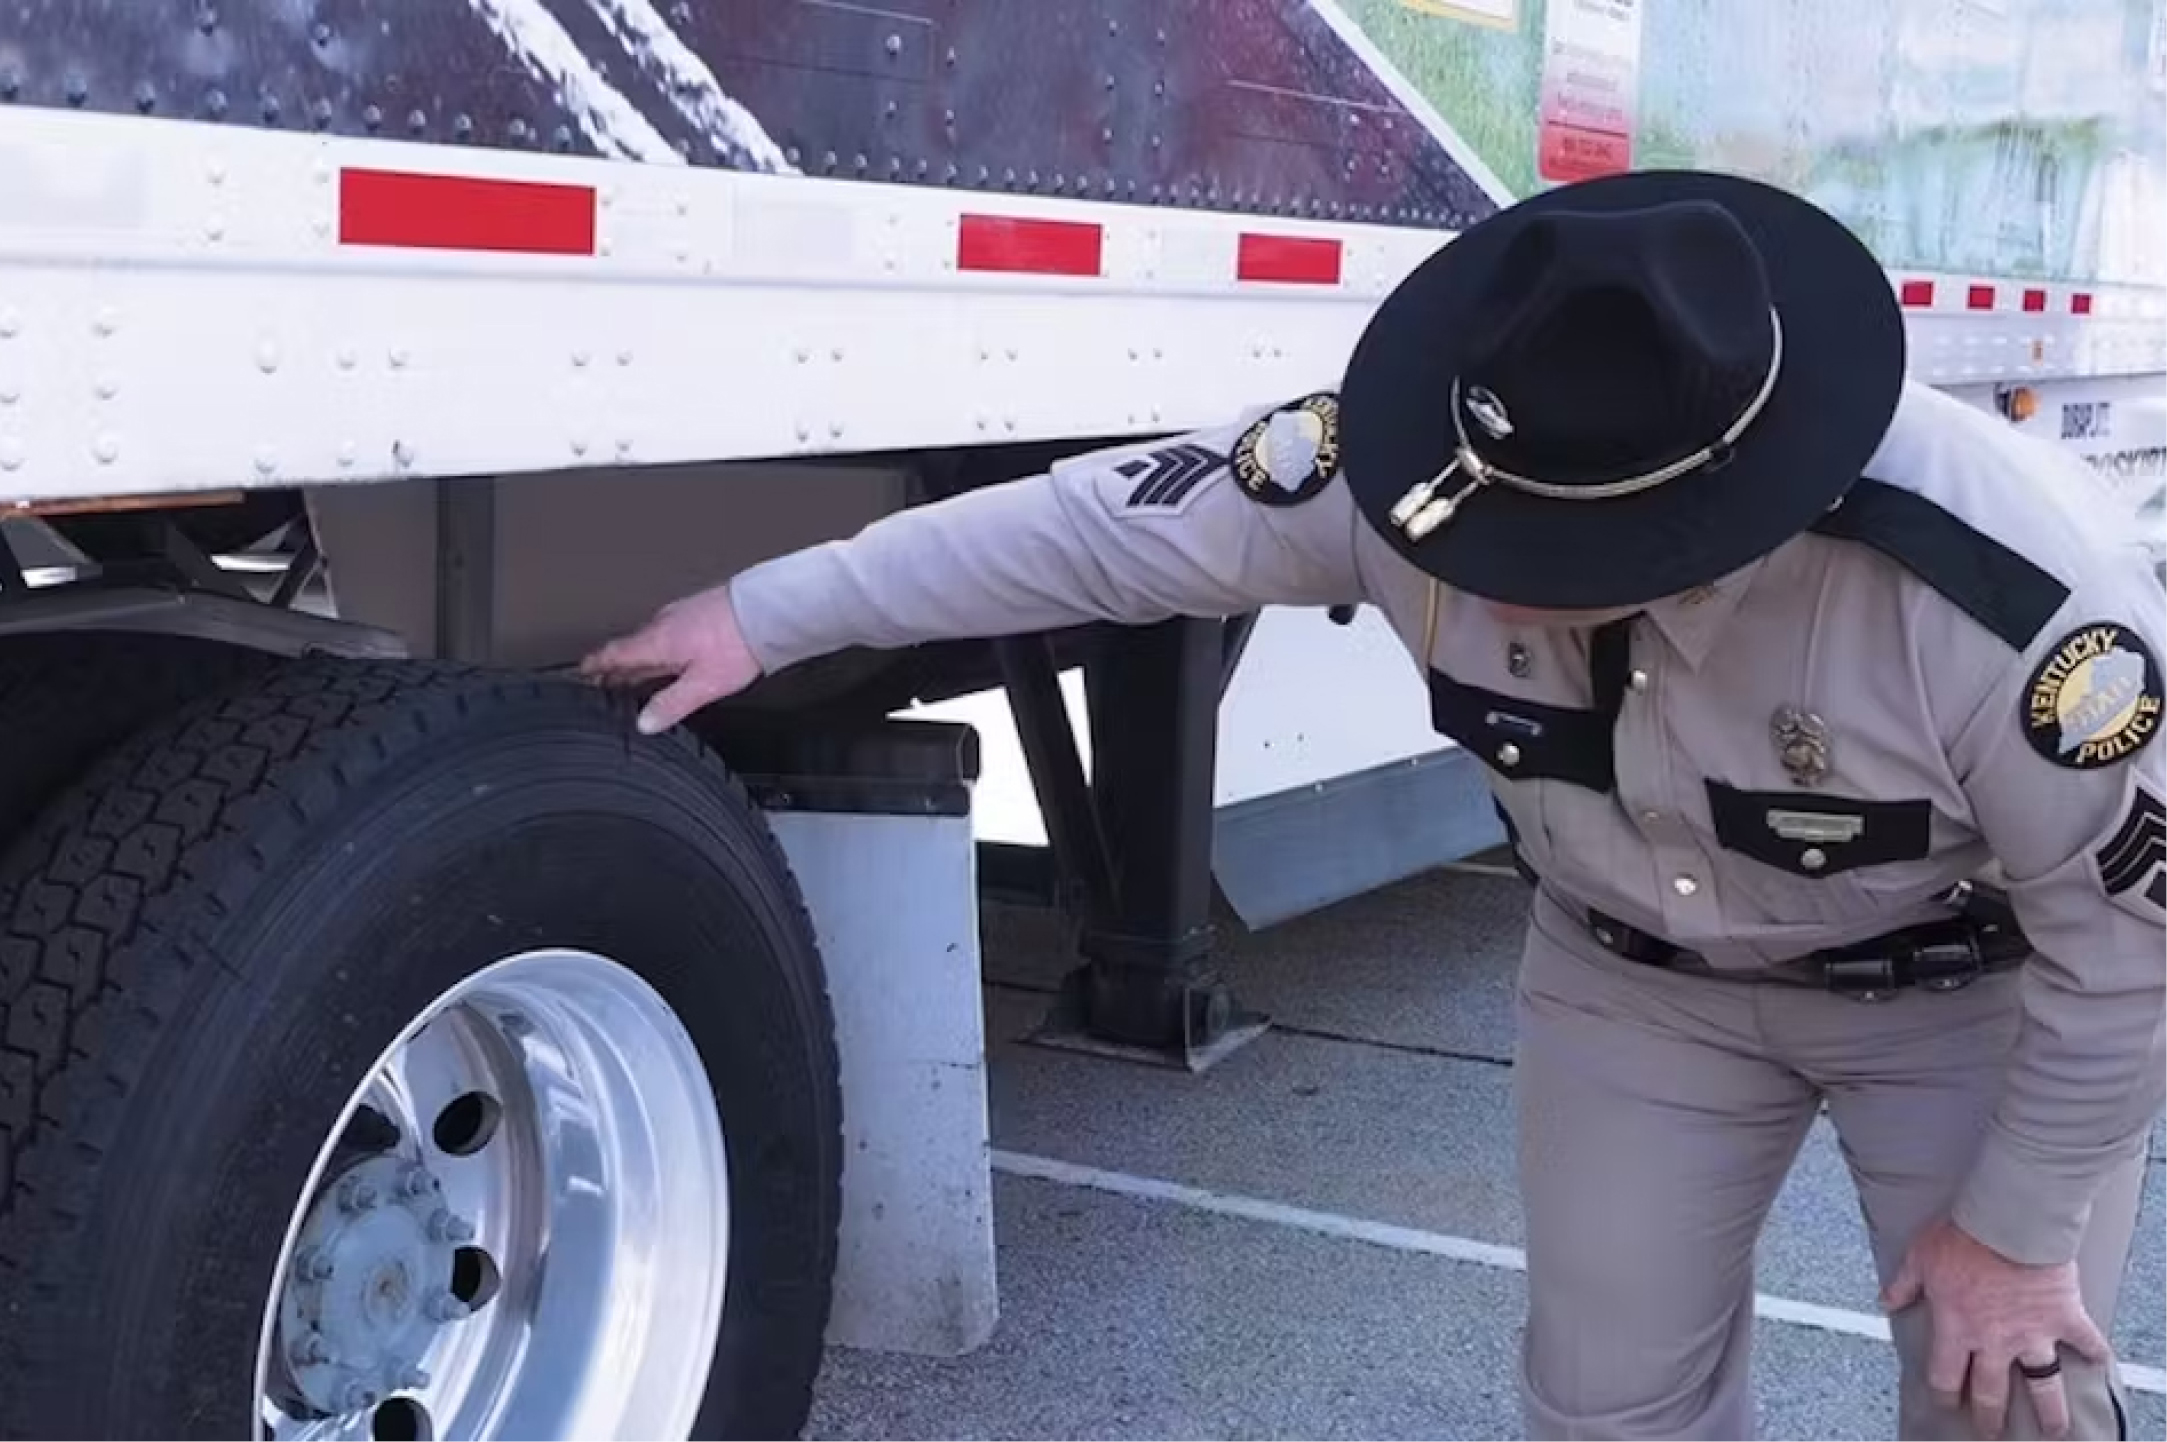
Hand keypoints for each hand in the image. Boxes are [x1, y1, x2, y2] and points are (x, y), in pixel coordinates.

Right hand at [578, 581, 761, 734]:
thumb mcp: (703, 685)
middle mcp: (664, 623)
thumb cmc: (738, 642)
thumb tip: (646, 722)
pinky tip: (675, 655)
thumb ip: (671, 704)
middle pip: (630, 647)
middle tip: (606, 679)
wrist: (767, 609)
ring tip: (637, 672)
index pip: (614, 654)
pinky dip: (662, 645)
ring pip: (651, 637)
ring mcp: (681, 614)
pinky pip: (669, 630)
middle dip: (616, 665)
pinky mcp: (699, 609)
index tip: (583, 672)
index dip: (595, 665)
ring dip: (640, 655)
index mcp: (656, 642)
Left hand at [1882, 1215, 2110, 1438]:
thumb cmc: (1961, 1238)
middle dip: (1989, 1416)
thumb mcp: (1919, 1258)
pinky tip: (2098, 1362)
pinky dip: (2094, 1351)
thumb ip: (1903, 1284)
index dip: (1943, 1394)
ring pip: (2044, 1385)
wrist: (2009, 1225)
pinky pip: (2086, 1342)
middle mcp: (1995, 1341)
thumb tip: (1886, 1301)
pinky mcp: (2065, 1318)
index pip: (1944, 1376)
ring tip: (2053, 1430)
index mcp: (1957, 1328)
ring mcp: (2033, 1334)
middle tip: (1990, 1432)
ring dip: (2050, 1410)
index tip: (1947, 1405)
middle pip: (1991, 1391)